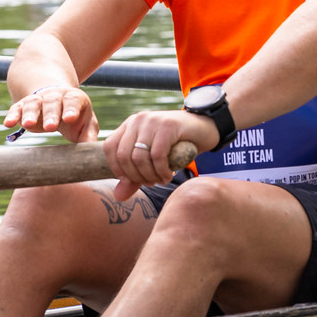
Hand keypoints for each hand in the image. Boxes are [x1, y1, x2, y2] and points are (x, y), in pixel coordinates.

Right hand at [4, 85, 97, 142]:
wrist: (57, 100)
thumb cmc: (76, 116)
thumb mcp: (86, 123)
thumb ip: (89, 135)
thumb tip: (95, 151)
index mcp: (74, 98)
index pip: (73, 101)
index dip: (71, 109)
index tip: (70, 118)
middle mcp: (55, 96)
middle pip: (52, 102)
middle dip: (51, 114)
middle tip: (50, 127)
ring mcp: (38, 99)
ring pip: (33, 103)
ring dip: (30, 113)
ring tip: (27, 125)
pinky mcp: (23, 105)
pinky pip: (17, 108)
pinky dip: (12, 115)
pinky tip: (8, 124)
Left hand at [102, 109, 216, 200]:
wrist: (206, 127)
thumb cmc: (178, 144)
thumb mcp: (153, 160)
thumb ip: (135, 177)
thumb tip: (118, 196)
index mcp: (130, 125)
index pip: (110, 147)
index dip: (117, 168)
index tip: (131, 180)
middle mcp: (138, 120)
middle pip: (123, 155)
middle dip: (136, 176)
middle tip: (150, 184)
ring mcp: (152, 121)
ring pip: (139, 157)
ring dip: (149, 176)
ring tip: (160, 181)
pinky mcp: (168, 125)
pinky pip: (157, 155)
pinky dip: (161, 171)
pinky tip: (168, 176)